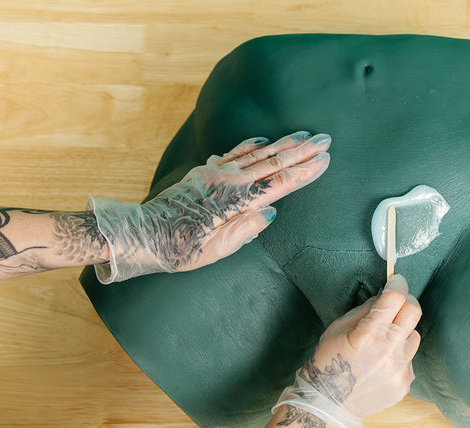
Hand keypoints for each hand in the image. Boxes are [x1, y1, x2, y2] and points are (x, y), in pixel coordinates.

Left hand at [88, 131, 330, 282]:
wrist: (144, 233)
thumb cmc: (180, 248)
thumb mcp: (215, 250)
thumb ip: (245, 230)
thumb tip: (270, 213)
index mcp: (235, 203)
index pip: (278, 185)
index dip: (303, 173)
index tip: (323, 161)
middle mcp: (228, 182)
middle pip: (273, 163)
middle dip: (301, 151)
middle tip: (325, 140)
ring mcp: (216, 173)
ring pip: (257, 154)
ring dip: (283, 144)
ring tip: (304, 135)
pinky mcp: (205, 172)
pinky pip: (234, 153)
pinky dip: (252, 145)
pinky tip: (264, 139)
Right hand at [273, 274, 421, 427]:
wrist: (326, 405)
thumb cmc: (327, 363)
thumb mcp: (338, 328)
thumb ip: (365, 310)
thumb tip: (384, 295)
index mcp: (369, 334)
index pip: (395, 298)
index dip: (397, 284)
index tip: (395, 281)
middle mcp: (388, 351)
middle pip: (414, 312)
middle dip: (406, 302)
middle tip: (395, 305)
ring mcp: (399, 370)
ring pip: (414, 336)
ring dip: (402, 333)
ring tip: (383, 342)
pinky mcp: (404, 384)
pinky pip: (409, 360)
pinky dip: (399, 356)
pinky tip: (381, 364)